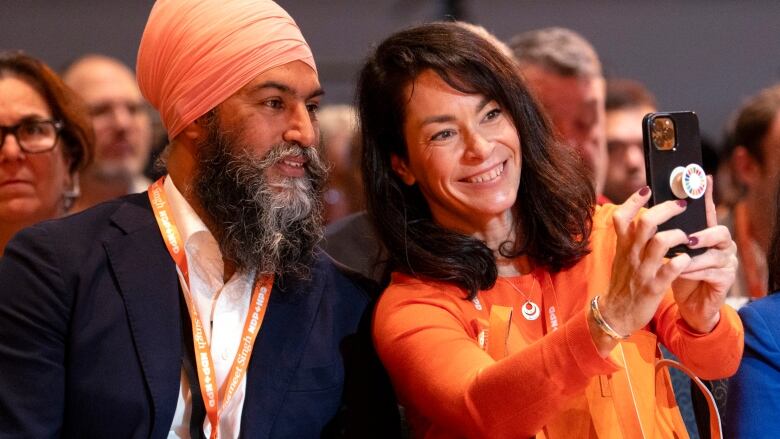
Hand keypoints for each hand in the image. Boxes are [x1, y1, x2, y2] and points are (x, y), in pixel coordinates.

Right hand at [590, 186, 691, 355]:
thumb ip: (629, 237)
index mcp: (623, 246)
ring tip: (687, 236)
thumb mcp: (621, 257)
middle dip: (668, 209)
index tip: (647, 190)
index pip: (622, 216)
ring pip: (660, 241)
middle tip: (681, 206)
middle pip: (647, 222)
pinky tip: (687, 259)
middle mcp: (632, 254)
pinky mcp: (654, 287)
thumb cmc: (623, 282)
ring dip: (678, 234)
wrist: (615, 314)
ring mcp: (643, 270)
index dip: (634, 200)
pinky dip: (682, 261)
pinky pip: (671, 269)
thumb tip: (640, 217)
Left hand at [672, 176, 735, 332]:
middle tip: (685, 239)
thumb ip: (661, 230)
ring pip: (713, 255)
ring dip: (691, 258)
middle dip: (701, 235)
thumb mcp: (666, 249)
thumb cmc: (675, 272)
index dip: (707, 196)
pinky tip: (680, 273)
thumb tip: (645, 205)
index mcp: (705, 232)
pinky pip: (710, 274)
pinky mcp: (724, 280)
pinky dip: (692, 273)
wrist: (688, 303)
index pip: (707, 211)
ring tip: (675, 260)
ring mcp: (726, 262)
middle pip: (720, 231)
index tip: (703, 180)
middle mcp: (720, 244)